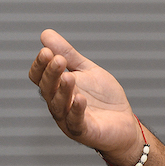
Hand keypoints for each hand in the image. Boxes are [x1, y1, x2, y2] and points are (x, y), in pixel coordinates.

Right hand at [28, 29, 141, 157]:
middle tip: (58, 60)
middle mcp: (59, 104)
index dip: (40, 65)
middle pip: (47, 89)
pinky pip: (76, 121)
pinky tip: (80, 100)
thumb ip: (68, 55)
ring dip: (63, 91)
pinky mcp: (84, 131)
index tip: (46, 51)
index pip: (40, 76)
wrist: (124, 122)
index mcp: (58, 88)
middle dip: (52, 74)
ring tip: (68, 77)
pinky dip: (76, 111)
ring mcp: (69, 119)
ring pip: (59, 105)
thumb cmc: (104, 98)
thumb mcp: (87, 71)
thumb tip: (46, 34)